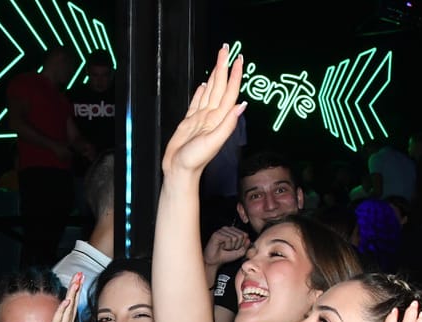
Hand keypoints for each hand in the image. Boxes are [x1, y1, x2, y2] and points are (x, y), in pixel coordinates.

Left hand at [38, 273, 82, 321]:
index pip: (71, 309)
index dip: (74, 295)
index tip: (77, 283)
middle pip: (72, 305)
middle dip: (76, 289)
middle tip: (80, 275)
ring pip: (68, 309)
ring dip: (72, 294)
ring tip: (77, 280)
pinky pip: (58, 320)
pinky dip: (63, 310)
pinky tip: (67, 300)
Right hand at [161, 45, 245, 175]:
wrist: (179, 171)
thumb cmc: (194, 161)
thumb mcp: (213, 142)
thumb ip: (227, 124)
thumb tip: (242, 106)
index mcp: (218, 119)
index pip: (229, 92)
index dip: (234, 75)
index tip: (238, 59)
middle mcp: (211, 116)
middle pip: (219, 86)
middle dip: (223, 67)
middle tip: (226, 49)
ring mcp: (201, 118)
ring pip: (210, 91)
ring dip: (215, 76)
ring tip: (219, 62)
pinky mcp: (190, 122)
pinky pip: (197, 102)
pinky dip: (201, 91)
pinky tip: (204, 84)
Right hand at [203, 226, 249, 267]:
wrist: (215, 262)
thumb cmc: (226, 256)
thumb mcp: (239, 252)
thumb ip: (245, 246)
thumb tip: (248, 239)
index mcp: (233, 231)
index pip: (245, 234)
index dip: (242, 244)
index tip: (235, 248)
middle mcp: (227, 229)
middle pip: (241, 236)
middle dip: (237, 246)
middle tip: (229, 249)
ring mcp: (221, 230)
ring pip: (235, 237)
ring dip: (231, 247)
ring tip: (225, 248)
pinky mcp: (217, 234)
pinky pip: (228, 239)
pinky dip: (227, 246)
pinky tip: (221, 247)